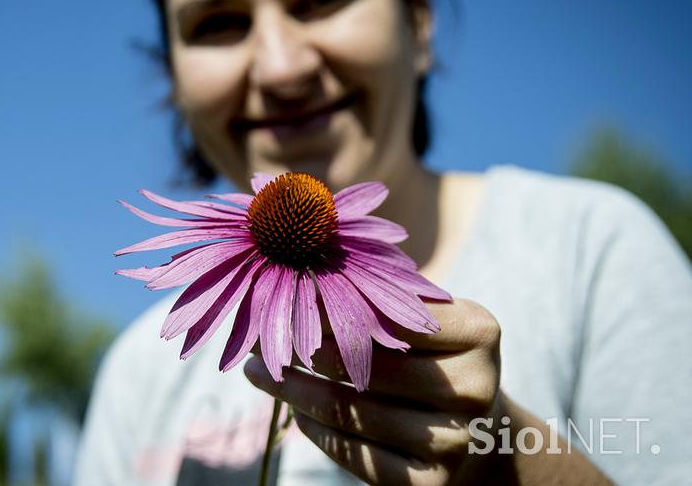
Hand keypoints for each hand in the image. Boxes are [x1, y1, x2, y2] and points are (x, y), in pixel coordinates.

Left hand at [245, 298, 503, 484]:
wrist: (478, 433)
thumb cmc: (431, 356)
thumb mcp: (419, 318)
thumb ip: (374, 296)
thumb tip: (291, 270)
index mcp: (478, 330)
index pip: (387, 313)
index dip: (327, 306)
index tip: (280, 293)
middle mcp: (475, 387)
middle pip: (363, 364)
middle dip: (298, 347)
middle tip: (255, 333)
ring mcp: (456, 442)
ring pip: (348, 410)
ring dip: (291, 389)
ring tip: (255, 371)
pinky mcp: (430, 485)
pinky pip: (353, 454)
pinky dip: (314, 428)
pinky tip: (292, 409)